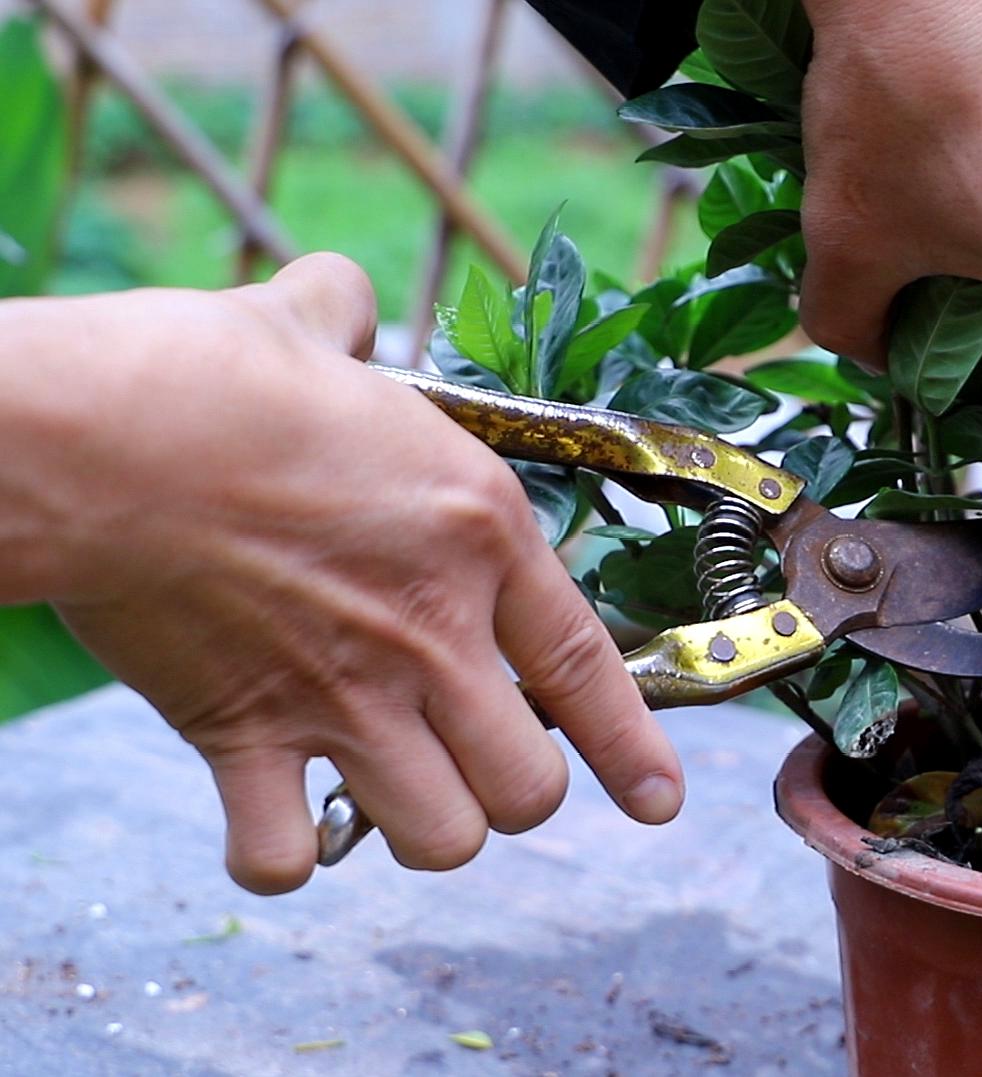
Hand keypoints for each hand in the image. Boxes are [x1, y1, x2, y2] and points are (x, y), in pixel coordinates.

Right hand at [2, 255, 682, 893]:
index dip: (633, 749)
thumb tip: (340, 300)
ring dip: (422, 828)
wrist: (97, 438)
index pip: (585, 667)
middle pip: (527, 789)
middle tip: (475, 761)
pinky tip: (279, 818)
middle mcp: (431, 635)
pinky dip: (284, 854)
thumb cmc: (207, 376)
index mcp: (477, 535)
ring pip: (441, 839)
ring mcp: (343, 698)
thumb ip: (349, 316)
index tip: (658, 799)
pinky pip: (287, 855)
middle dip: (512, 792)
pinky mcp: (243, 738)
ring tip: (392, 789)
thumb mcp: (311, 324)